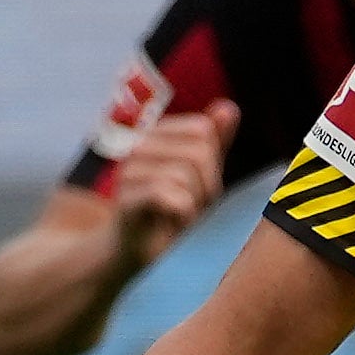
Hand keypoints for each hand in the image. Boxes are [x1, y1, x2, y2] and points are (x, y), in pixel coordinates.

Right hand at [107, 99, 236, 268]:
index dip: (212, 161)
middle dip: (206, 184)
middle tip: (192, 204)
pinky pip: (167, 193)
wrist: (139, 247)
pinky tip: (174, 222)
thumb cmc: (171, 210)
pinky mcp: (125, 199)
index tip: (201, 185)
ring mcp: (129, 171)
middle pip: (198, 152)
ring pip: (184, 174)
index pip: (202, 129)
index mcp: (157, 134)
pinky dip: (182, 213)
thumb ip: (214, 141)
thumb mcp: (200, 173)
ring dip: (194, 203)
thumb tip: (229, 107)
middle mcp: (139, 146)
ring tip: (180, 215)